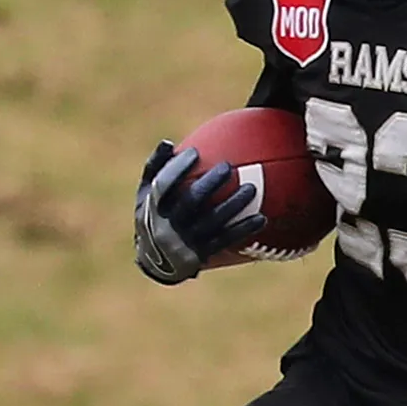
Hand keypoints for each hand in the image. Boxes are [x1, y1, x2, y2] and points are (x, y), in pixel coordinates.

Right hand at [133, 141, 266, 284]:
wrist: (155, 263)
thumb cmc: (152, 216)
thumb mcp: (144, 195)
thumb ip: (155, 169)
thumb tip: (168, 142)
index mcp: (151, 208)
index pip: (164, 186)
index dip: (178, 168)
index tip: (195, 153)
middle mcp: (167, 226)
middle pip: (191, 201)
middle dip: (210, 183)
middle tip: (227, 167)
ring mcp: (185, 242)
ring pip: (213, 221)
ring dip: (233, 205)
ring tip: (251, 189)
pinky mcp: (201, 256)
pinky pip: (225, 240)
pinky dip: (244, 229)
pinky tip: (262, 218)